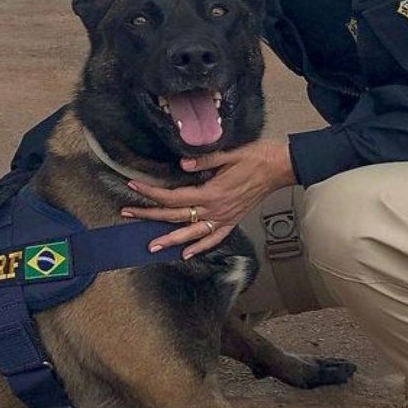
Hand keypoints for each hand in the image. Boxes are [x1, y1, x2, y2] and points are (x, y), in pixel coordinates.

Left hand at [121, 139, 295, 258]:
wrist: (279, 167)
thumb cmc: (255, 156)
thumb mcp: (229, 153)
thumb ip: (204, 161)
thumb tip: (181, 165)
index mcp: (212, 192)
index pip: (174, 196)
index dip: (151, 193)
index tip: (133, 187)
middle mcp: (216, 209)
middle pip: (176, 216)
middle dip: (150, 215)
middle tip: (128, 213)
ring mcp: (224, 218)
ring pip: (192, 234)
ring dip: (170, 240)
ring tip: (151, 246)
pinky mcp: (233, 220)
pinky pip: (214, 238)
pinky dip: (200, 248)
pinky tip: (187, 254)